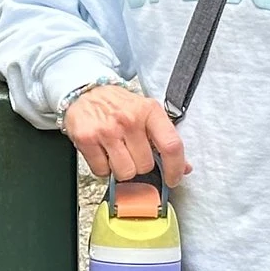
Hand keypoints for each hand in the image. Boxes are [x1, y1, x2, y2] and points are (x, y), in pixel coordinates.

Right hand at [61, 83, 188, 185]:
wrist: (86, 91)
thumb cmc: (118, 105)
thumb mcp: (146, 113)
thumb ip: (165, 139)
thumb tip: (184, 167)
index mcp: (149, 111)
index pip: (171, 145)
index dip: (175, 168)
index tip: (173, 179)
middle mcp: (129, 119)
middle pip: (145, 165)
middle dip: (140, 165)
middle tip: (132, 152)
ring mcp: (107, 130)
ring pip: (125, 172)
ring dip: (122, 169)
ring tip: (117, 154)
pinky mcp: (87, 139)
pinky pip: (102, 171)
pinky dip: (103, 168)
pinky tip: (103, 153)